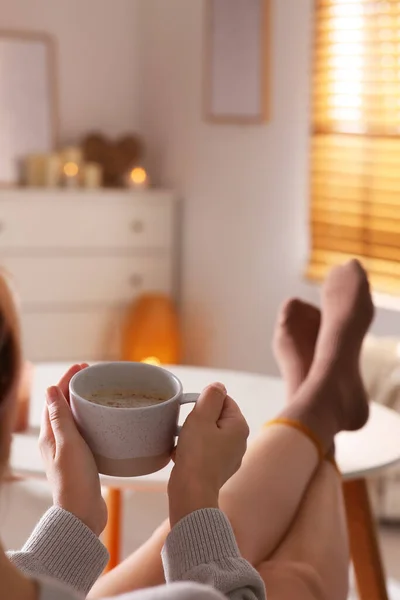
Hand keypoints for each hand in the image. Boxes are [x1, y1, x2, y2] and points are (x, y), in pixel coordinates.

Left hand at [39, 364, 106, 535]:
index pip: (55, 399)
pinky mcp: (81, 460)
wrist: (82, 515)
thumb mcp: (69, 444)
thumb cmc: (75, 481)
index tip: (82, 367)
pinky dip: (93, 420)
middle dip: (76, 388)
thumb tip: (51, 389)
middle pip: (64, 407)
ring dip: (84, 403)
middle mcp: (56, 442)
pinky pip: (85, 432)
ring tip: (100, 392)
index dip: (67, 380)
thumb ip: (60, 418)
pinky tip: (106, 421)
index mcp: (50, 436)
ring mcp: (68, 451)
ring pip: (75, 419)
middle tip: (93, 375)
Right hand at [168, 383, 248, 525]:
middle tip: (185, 428)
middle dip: (198, 419)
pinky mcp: (217, 470)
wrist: (191, 494)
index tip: (192, 412)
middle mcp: (239, 442)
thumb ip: (211, 397)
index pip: (224, 400)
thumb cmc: (196, 454)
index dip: (205, 402)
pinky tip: (179, 455)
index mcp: (239, 426)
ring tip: (181, 442)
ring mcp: (229, 458)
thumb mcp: (201, 417)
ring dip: (192, 434)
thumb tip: (218, 386)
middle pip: (215, 417)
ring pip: (208, 435)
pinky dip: (192, 450)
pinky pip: (203, 451)